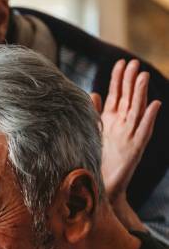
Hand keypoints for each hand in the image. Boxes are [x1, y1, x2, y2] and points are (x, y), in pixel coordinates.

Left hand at [91, 58, 160, 230]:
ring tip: (144, 77)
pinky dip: (150, 118)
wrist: (100, 186)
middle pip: (129, 99)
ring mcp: (131, 137)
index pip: (117, 95)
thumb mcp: (93, 133)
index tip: (121, 63)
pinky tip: (155, 105)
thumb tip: (93, 93)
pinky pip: (144, 131)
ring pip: (138, 111)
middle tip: (134, 62)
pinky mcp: (136, 150)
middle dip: (131, 81)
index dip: (119, 80)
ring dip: (141, 94)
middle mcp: (123, 126)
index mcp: (112, 121)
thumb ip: (94, 113)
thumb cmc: (96, 160)